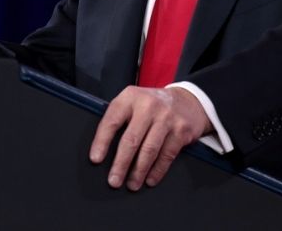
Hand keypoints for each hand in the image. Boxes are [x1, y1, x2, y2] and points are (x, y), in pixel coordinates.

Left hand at [89, 86, 211, 190]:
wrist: (186, 100)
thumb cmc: (152, 106)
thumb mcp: (133, 102)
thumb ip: (119, 119)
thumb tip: (101, 149)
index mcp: (130, 97)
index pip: (112, 121)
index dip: (102, 142)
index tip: (96, 159)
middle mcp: (148, 105)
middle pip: (131, 139)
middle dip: (121, 164)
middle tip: (114, 181)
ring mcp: (166, 117)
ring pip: (149, 150)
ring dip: (139, 171)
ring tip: (132, 184)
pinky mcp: (181, 130)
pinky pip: (167, 155)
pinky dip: (157, 170)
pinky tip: (150, 179)